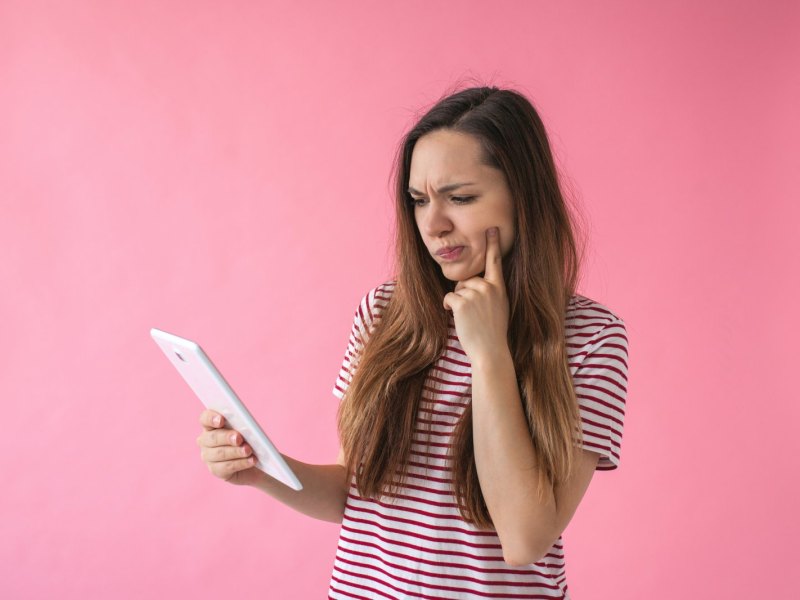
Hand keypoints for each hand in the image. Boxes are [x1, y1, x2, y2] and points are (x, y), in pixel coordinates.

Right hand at [196, 409, 262, 486]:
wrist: (254, 460)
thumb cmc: (249, 439)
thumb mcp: (246, 429)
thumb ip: (243, 425)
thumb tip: (247, 425)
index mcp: (211, 425)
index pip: (205, 419)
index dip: (211, 418)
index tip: (221, 420)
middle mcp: (205, 440)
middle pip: (212, 437)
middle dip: (226, 437)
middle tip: (239, 438)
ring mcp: (208, 456)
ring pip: (220, 453)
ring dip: (236, 451)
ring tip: (248, 450)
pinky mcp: (215, 470)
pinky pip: (227, 467)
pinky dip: (241, 463)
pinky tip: (251, 460)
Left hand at [442, 227, 509, 363]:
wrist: (490, 351)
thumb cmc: (493, 332)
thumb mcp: (499, 307)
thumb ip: (489, 291)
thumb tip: (471, 283)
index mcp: (499, 287)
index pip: (495, 262)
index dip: (493, 244)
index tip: (491, 228)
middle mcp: (488, 287)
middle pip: (467, 280)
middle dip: (464, 293)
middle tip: (474, 313)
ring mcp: (476, 294)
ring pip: (457, 289)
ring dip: (458, 302)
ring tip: (469, 318)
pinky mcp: (462, 302)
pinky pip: (449, 297)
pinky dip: (449, 307)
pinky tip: (457, 317)